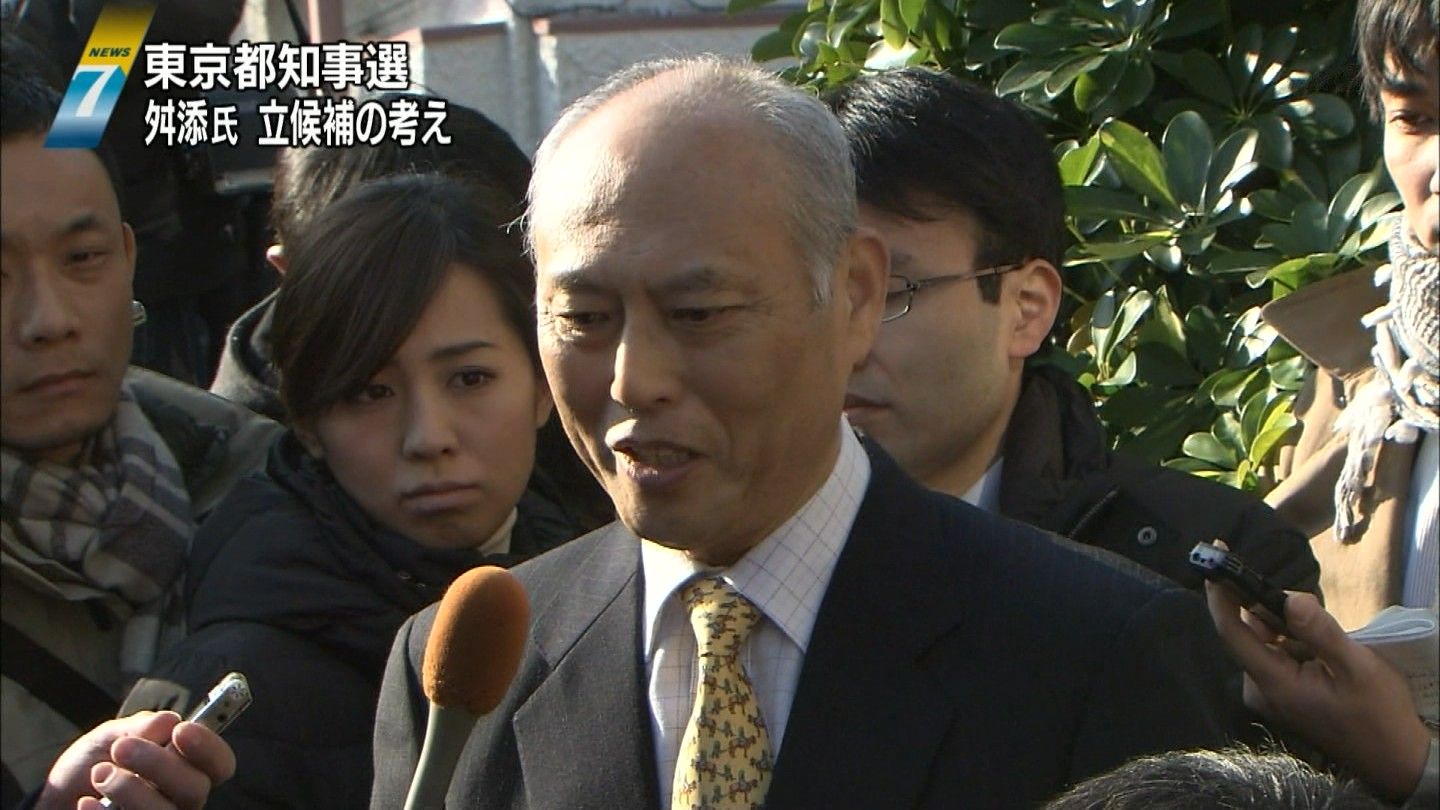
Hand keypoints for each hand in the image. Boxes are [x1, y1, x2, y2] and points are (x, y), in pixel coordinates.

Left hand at [36, 711, 234, 809]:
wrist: (61, 794)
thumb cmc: (97, 761)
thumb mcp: (113, 735)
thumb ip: (141, 727)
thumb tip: (170, 720)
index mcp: (189, 767)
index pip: (220, 763)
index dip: (208, 747)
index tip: (180, 730)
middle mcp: (182, 799)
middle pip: (195, 788)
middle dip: (159, 764)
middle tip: (122, 748)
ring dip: (131, 790)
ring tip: (99, 773)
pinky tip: (87, 802)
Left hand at [1206, 583, 1430, 800]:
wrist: (1393, 758)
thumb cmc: (1378, 714)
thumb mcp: (1357, 668)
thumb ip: (1320, 632)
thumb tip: (1289, 598)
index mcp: (1272, 682)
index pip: (1232, 632)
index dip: (1220, 595)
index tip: (1217, 563)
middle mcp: (1261, 688)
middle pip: (1251, 632)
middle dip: (1275, 611)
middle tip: (1314, 609)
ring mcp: (1270, 692)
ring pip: (1267, 641)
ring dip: (1290, 629)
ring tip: (1329, 641)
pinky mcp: (1282, 693)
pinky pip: (1279, 655)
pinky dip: (1296, 643)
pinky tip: (1324, 651)